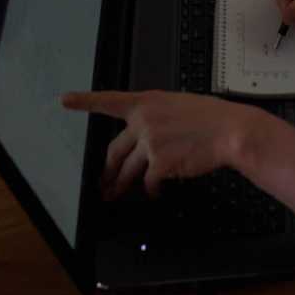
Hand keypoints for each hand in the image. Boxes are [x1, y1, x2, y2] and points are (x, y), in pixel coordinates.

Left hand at [62, 89, 255, 198]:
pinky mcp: (158, 163)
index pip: (109, 100)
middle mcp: (144, 120)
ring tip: (116, 195)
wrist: (230, 130)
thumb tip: (144, 138)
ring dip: (121, 186)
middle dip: (108, 171)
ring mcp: (150, 142)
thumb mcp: (178, 106)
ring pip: (126, 171)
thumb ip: (155, 118)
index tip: (65, 99)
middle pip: (114, 150)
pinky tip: (158, 192)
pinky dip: (152, 190)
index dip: (84, 101)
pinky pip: (148, 183)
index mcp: (147, 101)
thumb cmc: (210, 117)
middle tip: (104, 183)